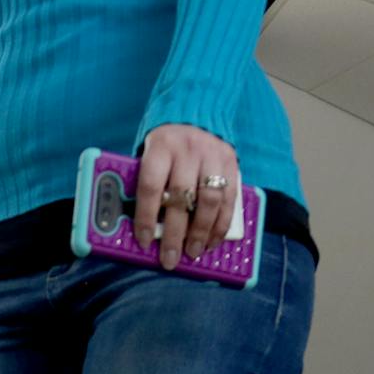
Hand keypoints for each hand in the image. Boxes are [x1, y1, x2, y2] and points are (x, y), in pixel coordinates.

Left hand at [133, 123, 239, 272]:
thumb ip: (147, 185)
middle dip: (175, 234)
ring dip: (201, 232)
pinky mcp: (231, 162)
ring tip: (194, 252)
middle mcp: (188, 150)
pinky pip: (229, 199)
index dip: (147, 217)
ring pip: (209, 201)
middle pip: (181, 198)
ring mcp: (212, 155)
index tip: (144, 241)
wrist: (196, 115)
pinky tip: (212, 240)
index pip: (151, 186)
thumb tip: (143, 226)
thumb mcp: (150, 156)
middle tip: (170, 258)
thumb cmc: (165, 147)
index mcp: (161, 147)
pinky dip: (221, 224)